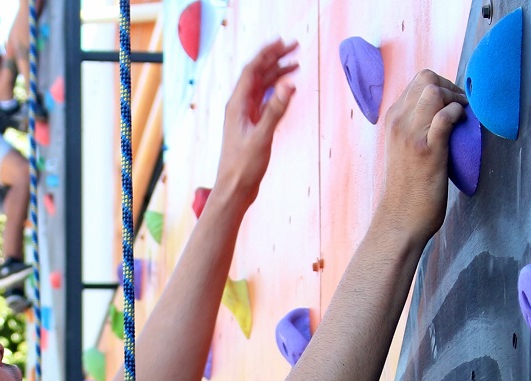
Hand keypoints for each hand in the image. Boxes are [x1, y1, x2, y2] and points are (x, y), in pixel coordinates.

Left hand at [211, 39, 298, 205]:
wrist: (234, 189)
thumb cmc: (244, 166)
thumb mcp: (262, 137)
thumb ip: (276, 110)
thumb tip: (289, 84)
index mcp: (237, 104)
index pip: (252, 69)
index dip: (267, 53)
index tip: (284, 42)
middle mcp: (239, 106)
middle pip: (257, 74)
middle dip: (275, 58)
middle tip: (295, 47)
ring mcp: (244, 116)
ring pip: (262, 86)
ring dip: (277, 73)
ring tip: (296, 63)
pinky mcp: (251, 126)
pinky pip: (264, 100)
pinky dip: (276, 91)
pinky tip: (287, 88)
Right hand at [374, 70, 466, 243]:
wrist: (400, 219)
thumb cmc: (407, 189)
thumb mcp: (404, 150)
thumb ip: (415, 130)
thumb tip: (440, 116)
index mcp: (393, 120)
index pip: (418, 82)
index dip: (443, 85)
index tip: (455, 104)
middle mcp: (399, 122)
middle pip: (426, 78)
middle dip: (451, 86)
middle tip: (462, 108)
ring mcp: (411, 135)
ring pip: (434, 90)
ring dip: (456, 98)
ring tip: (464, 116)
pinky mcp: (427, 151)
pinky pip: (444, 116)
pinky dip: (457, 114)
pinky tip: (462, 126)